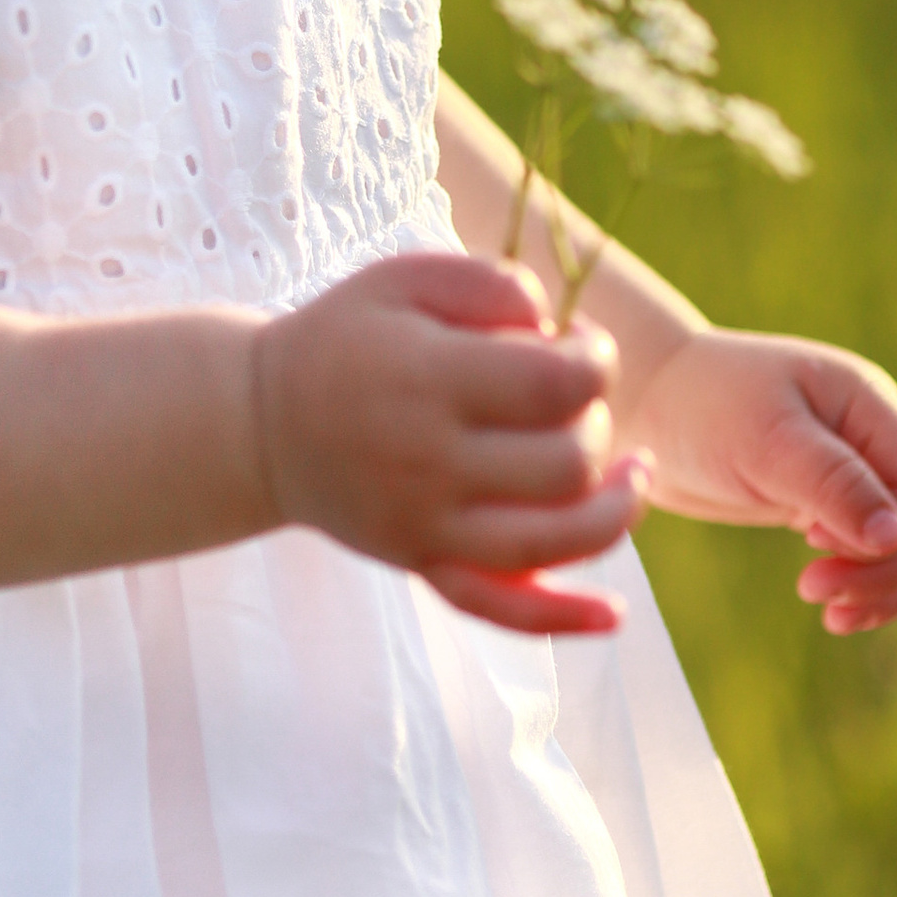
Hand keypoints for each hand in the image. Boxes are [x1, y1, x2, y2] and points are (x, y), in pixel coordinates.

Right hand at [254, 249, 644, 638]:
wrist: (260, 422)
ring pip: (551, 542)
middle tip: (578, 396)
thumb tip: (556, 327)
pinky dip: (563, 617)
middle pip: (565, 463)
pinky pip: (499, 608)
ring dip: (614, 513)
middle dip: (598, 423)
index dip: (595, 360)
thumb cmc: (344, 338)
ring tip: (635, 475)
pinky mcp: (422, 564)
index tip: (584, 343)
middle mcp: (431, 464)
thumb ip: (488, 285)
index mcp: (428, 382)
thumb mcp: (404, 278)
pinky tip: (614, 614)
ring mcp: (427, 526)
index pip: (553, 385)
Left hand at [623, 329, 896, 632]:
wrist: (645, 404)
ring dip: (878, 585)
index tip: (821, 551)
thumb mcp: (764, 441)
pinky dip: (861, 582)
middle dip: (884, 570)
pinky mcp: (824, 499)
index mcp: (868, 403)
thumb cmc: (700, 409)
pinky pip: (866, 548)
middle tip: (818, 597)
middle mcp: (869, 433)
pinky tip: (833, 607)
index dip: (893, 536)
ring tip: (831, 616)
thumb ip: (832, 483)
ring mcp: (850, 467)